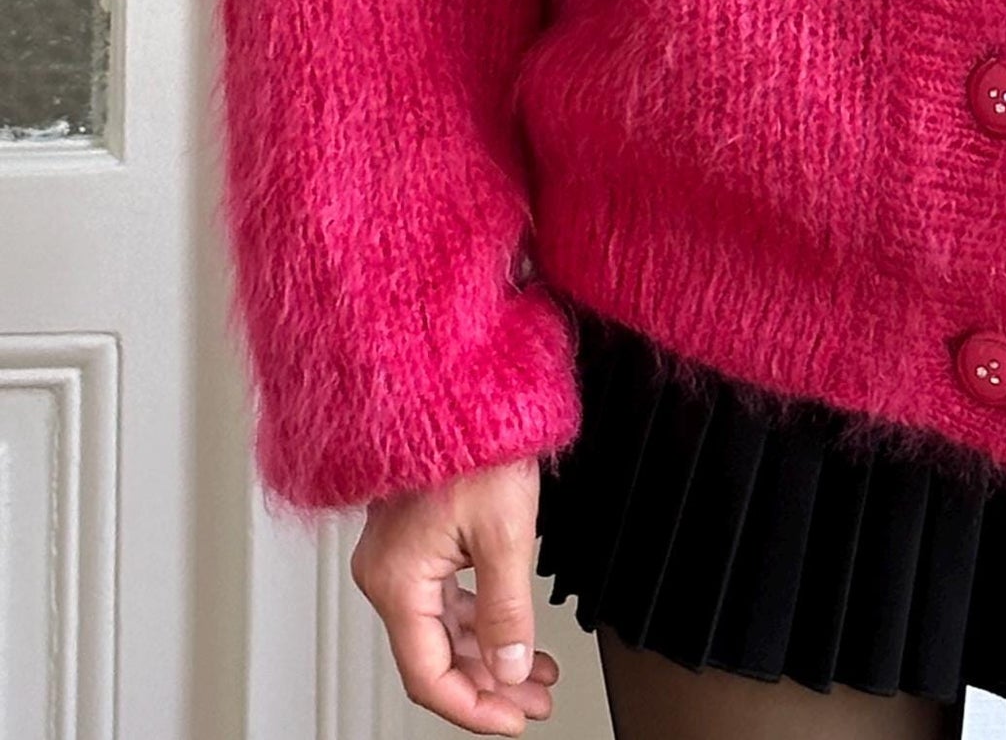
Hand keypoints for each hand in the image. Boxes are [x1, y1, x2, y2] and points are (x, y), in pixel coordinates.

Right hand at [349, 459, 558, 732]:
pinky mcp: (416, 538)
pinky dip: (480, 619)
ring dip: (490, 653)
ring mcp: (399, 555)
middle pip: (436, 656)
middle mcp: (387, 571)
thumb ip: (507, 610)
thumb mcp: (504, 533)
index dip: (473, 708)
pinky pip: (445, 597)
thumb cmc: (473, 437)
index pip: (428, 676)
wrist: (458, 382)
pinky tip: (511, 629)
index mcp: (396, 578)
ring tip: (534, 671)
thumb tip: (510, 668)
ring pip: (443, 628)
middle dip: (489, 684)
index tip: (511, 720)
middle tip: (532, 701)